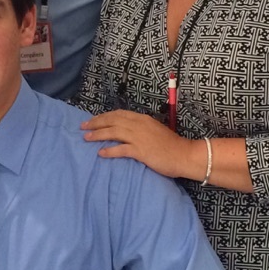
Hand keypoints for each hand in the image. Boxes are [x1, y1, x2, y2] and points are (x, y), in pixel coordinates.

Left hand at [81, 109, 195, 179]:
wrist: (185, 155)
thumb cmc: (171, 145)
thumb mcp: (154, 130)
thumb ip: (140, 129)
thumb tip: (126, 131)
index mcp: (142, 119)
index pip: (118, 114)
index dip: (103, 116)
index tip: (92, 120)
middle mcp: (139, 125)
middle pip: (112, 121)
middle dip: (96, 123)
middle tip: (83, 127)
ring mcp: (140, 138)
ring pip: (113, 132)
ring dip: (98, 134)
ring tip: (86, 138)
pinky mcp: (141, 151)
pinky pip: (121, 149)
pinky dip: (109, 150)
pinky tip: (100, 153)